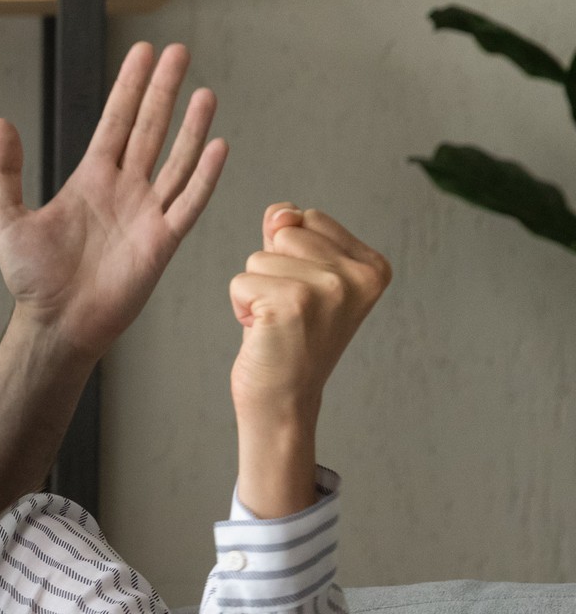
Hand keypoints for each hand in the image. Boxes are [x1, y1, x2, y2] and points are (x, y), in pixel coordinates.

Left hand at [0, 42, 228, 362]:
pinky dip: (203, 176)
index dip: (130, 87)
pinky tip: (217, 145)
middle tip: (178, 51)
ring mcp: (145, 214)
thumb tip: (0, 123)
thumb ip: (4, 173)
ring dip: (191, 127)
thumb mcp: (5, 220)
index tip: (144, 52)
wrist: (54, 325)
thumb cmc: (31, 280)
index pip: (116, 122)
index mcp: (91, 181)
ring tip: (203, 91)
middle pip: (149, 129)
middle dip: (163, 90)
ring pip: (176, 160)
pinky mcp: (161, 243)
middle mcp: (123, 191)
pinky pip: (188, 203)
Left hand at [228, 203, 391, 516]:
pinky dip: (240, 307)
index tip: (305, 298)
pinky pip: (240, 281)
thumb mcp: (300, 278)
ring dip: (255, 291)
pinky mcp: (291, 303)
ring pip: (258, 256)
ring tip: (276, 324)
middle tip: (287, 314)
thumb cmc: (289, 340)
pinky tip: (263, 333)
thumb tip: (280, 211)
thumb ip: (292, 237)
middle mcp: (357, 275)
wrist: (284, 402)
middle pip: (284, 233)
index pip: (308, 218)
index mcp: (372, 266)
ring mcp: (328, 288)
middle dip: (271, 270)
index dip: (290, 256)